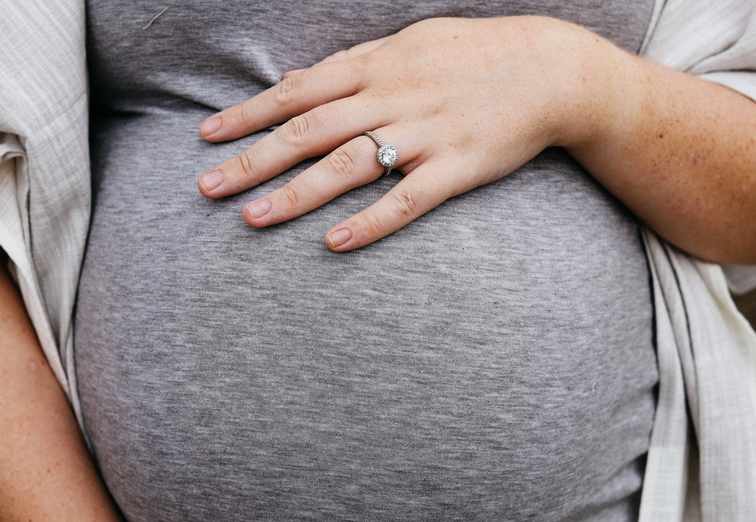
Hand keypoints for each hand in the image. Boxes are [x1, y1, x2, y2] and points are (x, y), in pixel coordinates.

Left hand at [196, 16, 623, 250]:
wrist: (550, 70)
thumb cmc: (473, 55)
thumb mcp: (406, 44)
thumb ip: (350, 65)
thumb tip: (295, 81)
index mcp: (375, 65)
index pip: (297, 92)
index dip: (249, 114)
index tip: (206, 136)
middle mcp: (392, 97)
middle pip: (309, 131)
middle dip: (253, 159)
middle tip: (207, 188)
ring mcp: (424, 133)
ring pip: (348, 165)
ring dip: (297, 192)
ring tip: (252, 218)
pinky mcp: (457, 168)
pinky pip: (408, 200)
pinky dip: (370, 221)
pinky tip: (334, 243)